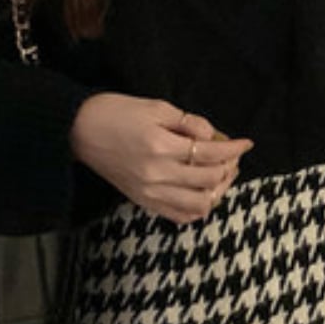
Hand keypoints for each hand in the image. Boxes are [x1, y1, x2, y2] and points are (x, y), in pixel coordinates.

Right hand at [70, 93, 254, 224]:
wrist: (79, 131)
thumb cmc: (116, 112)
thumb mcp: (156, 107)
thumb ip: (189, 122)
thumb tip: (214, 136)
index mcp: (160, 147)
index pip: (210, 154)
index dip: (233, 149)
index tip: (245, 143)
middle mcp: (157, 175)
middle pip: (209, 179)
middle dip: (229, 167)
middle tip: (233, 157)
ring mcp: (150, 193)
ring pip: (200, 204)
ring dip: (217, 191)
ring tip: (221, 176)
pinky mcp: (143, 202)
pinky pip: (180, 217)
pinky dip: (198, 209)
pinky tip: (203, 195)